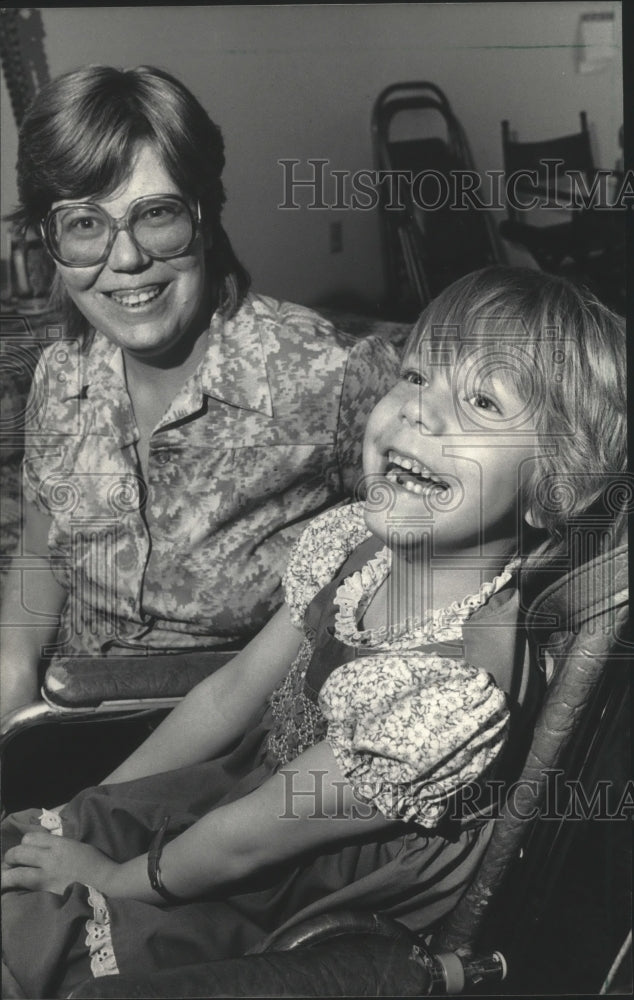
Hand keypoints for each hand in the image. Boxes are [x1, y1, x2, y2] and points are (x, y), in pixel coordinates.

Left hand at [2, 830, 117, 895]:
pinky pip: (25, 888)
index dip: (24, 842)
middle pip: (19, 853)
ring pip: (16, 874)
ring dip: (6, 874)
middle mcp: (50, 858)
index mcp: (59, 844)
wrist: (105, 882)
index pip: (30, 838)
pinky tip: (11, 887)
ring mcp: (47, 877)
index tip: (25, 848)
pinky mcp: (48, 892)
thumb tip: (42, 848)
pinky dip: (15, 886)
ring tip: (3, 876)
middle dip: (10, 857)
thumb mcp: (76, 845)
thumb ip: (58, 845)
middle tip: (9, 862)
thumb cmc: (95, 861)